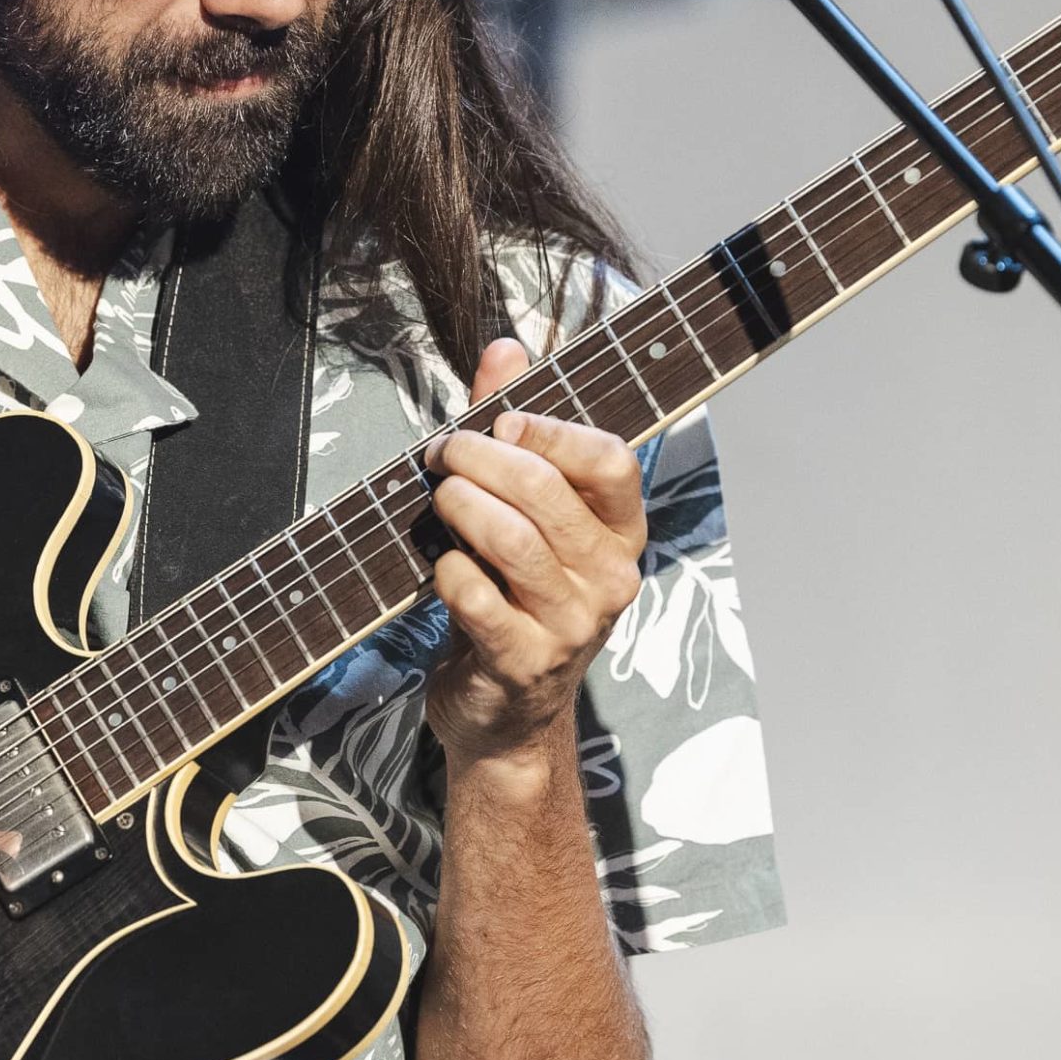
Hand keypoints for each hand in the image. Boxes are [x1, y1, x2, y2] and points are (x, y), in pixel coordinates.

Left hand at [420, 337, 648, 769]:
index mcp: (622, 534)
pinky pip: (474, 594)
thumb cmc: (514, 598)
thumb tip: (506, 346)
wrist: (506, 713)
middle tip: (443, 454)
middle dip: (480, 458)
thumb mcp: (526, 516)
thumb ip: (515, 429)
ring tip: (438, 499)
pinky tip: (440, 565)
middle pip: (546, 492)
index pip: (610, 460)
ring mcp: (572, 625)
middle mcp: (610, 578)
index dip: (548, 430)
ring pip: (509, 539)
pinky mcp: (524, 661)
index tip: (500, 425)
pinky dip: (445, 569)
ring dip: (458, 506)